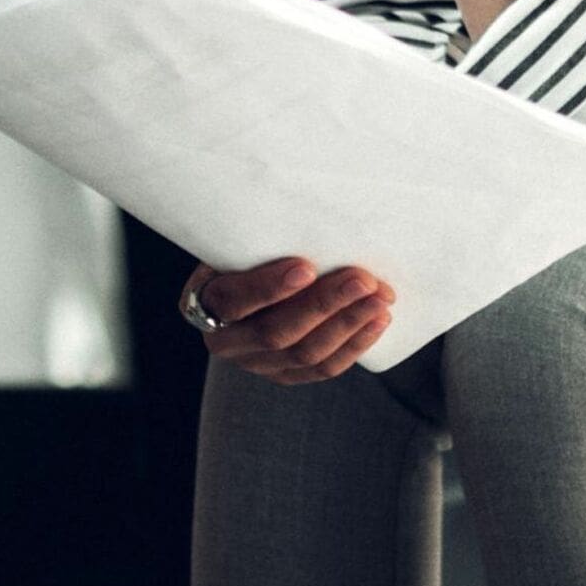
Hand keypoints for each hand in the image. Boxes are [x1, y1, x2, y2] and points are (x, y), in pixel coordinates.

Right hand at [183, 256, 395, 382]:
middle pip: (275, 332)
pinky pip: (323, 368)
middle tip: (362, 279)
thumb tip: (318, 210)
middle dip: (324, 304)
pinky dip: (355, 344)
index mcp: (204, 301)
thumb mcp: (242, 240)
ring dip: (348, 324)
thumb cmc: (250, 250)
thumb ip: (264, 238)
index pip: (233, 300)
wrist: (249, 281)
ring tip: (380, 298)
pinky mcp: (286, 375)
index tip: (306, 268)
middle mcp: (226, 341)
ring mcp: (257, 364)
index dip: (268, 288)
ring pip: (304, 354)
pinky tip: (378, 320)